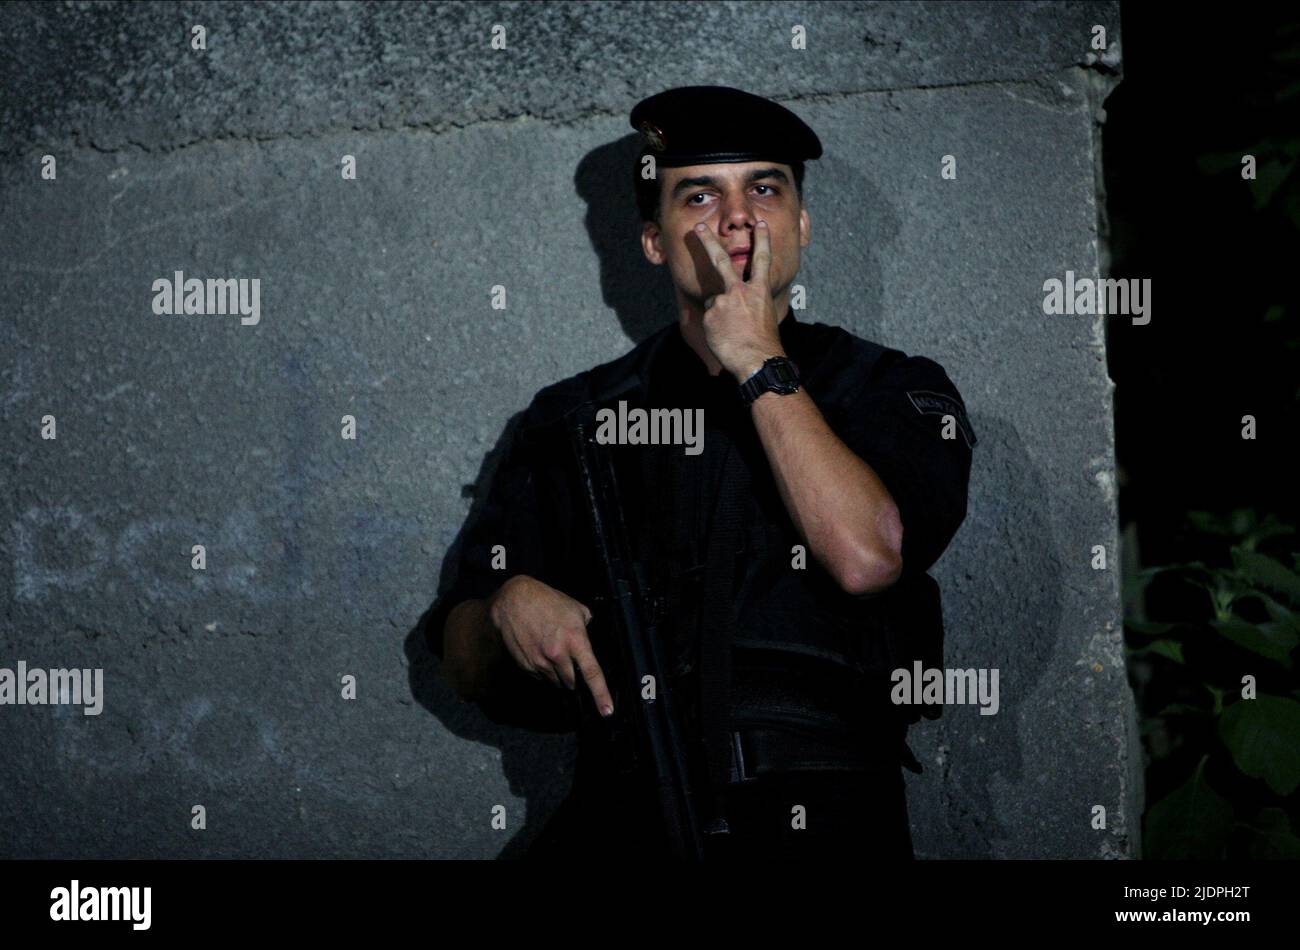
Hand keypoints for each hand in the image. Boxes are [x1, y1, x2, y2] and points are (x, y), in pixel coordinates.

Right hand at [487, 575, 614, 715]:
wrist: (513, 601)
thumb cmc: (547, 601)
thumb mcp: (576, 609)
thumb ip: (587, 627)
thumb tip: (591, 641)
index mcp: (575, 640)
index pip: (592, 673)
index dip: (601, 694)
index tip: (607, 710)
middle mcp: (557, 655)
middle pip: (572, 682)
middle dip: (575, 679)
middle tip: (572, 664)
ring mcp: (540, 662)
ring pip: (556, 682)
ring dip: (559, 674)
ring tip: (555, 653)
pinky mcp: (526, 665)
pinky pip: (540, 676)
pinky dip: (544, 670)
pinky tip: (542, 652)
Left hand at [691, 220, 785, 379]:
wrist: (756, 359)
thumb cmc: (764, 343)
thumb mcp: (764, 315)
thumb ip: (750, 302)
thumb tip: (735, 304)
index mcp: (760, 291)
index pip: (762, 260)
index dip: (762, 240)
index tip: (760, 225)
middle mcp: (740, 291)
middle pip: (722, 261)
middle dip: (708, 242)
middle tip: (698, 228)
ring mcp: (723, 301)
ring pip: (715, 301)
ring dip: (720, 314)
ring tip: (732, 331)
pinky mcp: (711, 314)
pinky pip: (710, 317)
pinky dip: (715, 326)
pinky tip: (724, 337)